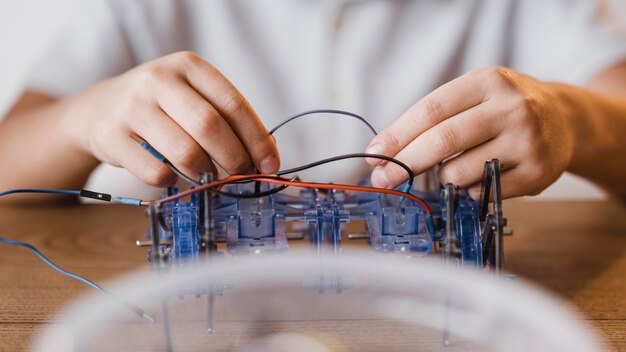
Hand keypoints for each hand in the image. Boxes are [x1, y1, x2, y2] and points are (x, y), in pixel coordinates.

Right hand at [64, 51, 278, 185]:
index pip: (233, 104)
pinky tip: (173, 175)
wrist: (102, 108)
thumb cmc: (163, 107)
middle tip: (242, 175)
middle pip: (210, 126)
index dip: (257, 139)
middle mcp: (158, 79)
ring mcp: (131, 106)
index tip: (270, 164)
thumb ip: (229, 121)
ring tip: (206, 175)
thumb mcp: (195, 98)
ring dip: (204, 173)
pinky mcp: (111, 135)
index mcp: (188, 66)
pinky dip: (173, 182)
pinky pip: (156, 171)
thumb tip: (266, 157)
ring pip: (185, 153)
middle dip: (234, 158)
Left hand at [365, 66, 575, 198]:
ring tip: (454, 168)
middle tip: (383, 179)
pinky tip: (478, 178)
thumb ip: (435, 118)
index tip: (374, 154)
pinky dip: (468, 191)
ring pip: (459, 172)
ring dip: (443, 178)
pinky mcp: (537, 172)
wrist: (565, 120)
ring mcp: (526, 140)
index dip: (397, 135)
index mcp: (486, 82)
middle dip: (404, 163)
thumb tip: (385, 152)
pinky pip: (482, 192)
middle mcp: (510, 108)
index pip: (430, 111)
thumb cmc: (504, 108)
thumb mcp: (474, 94)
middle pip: (442, 141)